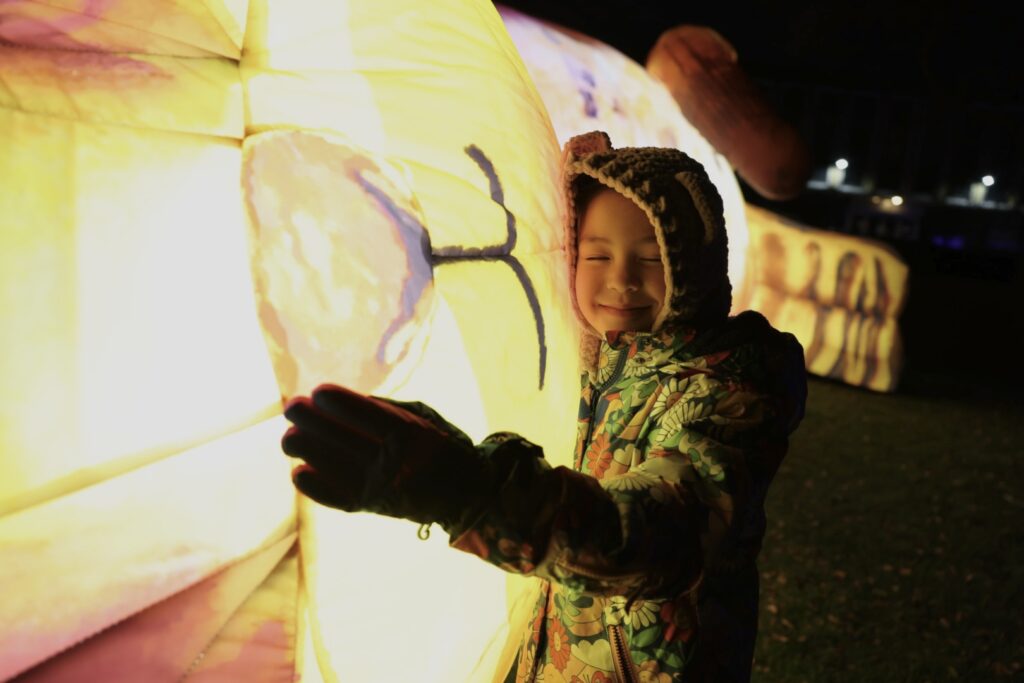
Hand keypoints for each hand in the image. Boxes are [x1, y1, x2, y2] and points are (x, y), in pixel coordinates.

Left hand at [281, 384, 482, 528]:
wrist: (462, 494)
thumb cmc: (439, 445)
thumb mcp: (424, 418)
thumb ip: (387, 410)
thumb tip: (342, 403)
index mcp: (415, 437)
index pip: (371, 418)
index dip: (342, 404)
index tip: (318, 391)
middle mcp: (397, 464)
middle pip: (346, 441)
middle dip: (313, 422)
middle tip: (292, 406)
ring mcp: (383, 489)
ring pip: (335, 469)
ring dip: (307, 451)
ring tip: (290, 436)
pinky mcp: (372, 507)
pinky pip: (337, 498)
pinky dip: (315, 487)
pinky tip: (299, 471)